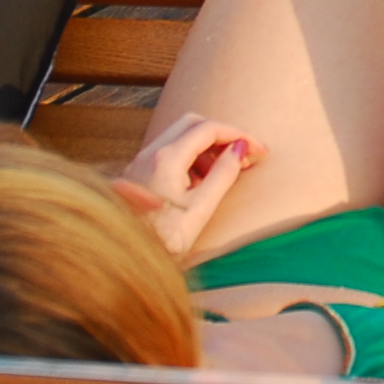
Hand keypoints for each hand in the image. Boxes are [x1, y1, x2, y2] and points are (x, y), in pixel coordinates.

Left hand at [110, 113, 255, 256]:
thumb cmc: (162, 240)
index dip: (238, 135)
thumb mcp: (200, 209)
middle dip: (222, 135)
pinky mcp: (140, 174)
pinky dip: (191, 158)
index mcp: (166, 159)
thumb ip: (223, 175)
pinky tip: (201, 182)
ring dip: (207, 147)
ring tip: (225, 172)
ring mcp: (142, 162)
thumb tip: (239, 150)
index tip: (258, 150)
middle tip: (242, 155)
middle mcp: (151, 153)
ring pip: (180, 137)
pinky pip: (170, 153)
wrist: (126, 259)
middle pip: (192, 124)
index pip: (208, 129)